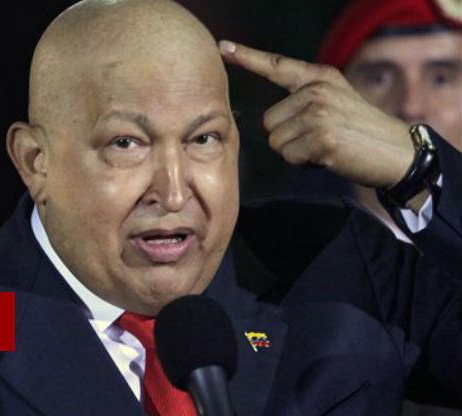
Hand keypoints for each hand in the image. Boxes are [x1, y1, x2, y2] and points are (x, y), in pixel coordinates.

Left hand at [219, 40, 413, 188]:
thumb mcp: (334, 100)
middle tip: (318, 137)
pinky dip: (304, 162)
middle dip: (286, 137)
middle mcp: (316, 90)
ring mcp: (319, 113)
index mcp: (318, 77)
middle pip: (268, 121)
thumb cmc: (359, 130)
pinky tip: (328, 156)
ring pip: (275, 141)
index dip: (247, 57)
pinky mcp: (321, 138)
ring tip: (324, 145)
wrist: (397, 151)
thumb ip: (303, 99)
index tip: (223, 47)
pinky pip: (289, 156)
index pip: (276, 65)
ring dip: (294, 151)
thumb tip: (268, 122)